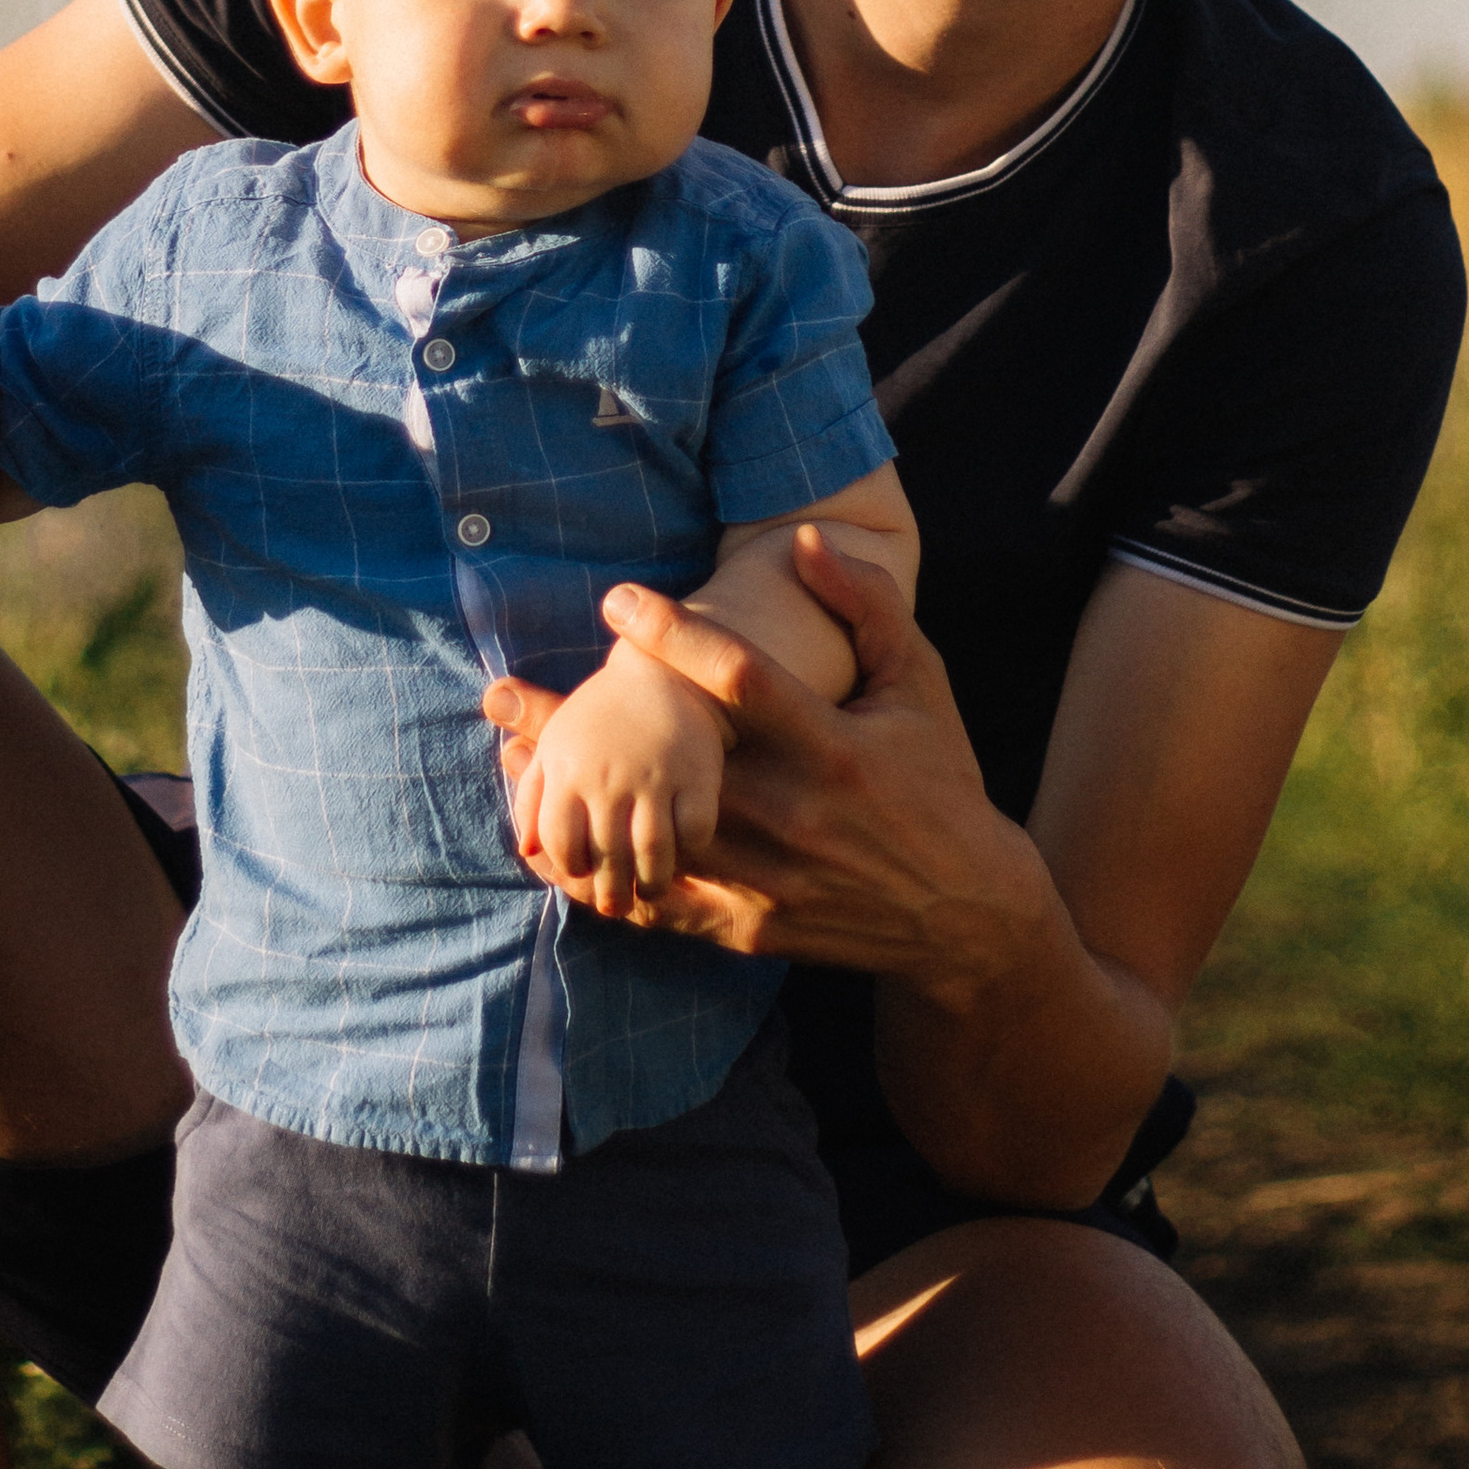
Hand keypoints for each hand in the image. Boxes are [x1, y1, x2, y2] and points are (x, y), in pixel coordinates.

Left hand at [487, 527, 1050, 988]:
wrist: (967, 913)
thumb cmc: (941, 780)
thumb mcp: (922, 684)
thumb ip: (868, 609)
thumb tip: (808, 541)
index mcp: (834, 746)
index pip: (743, 679)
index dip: (675, 635)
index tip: (614, 599)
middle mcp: (796, 814)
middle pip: (667, 762)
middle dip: (578, 724)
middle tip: (502, 690)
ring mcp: (768, 878)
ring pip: (648, 835)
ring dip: (572, 800)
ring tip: (508, 763)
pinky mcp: (751, 926)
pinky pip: (661, 905)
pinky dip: (601, 881)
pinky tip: (550, 849)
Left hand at [509, 639, 727, 916]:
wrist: (661, 668)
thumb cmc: (601, 716)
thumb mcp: (556, 746)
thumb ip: (533, 800)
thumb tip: (525, 851)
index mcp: (568, 769)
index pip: (561, 843)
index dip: (570, 867)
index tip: (584, 872)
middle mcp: (608, 776)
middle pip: (607, 857)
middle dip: (611, 891)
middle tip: (619, 903)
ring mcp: (655, 776)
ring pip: (652, 855)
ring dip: (652, 882)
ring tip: (652, 889)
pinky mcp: (699, 774)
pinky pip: (695, 832)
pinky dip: (692, 850)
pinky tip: (688, 854)